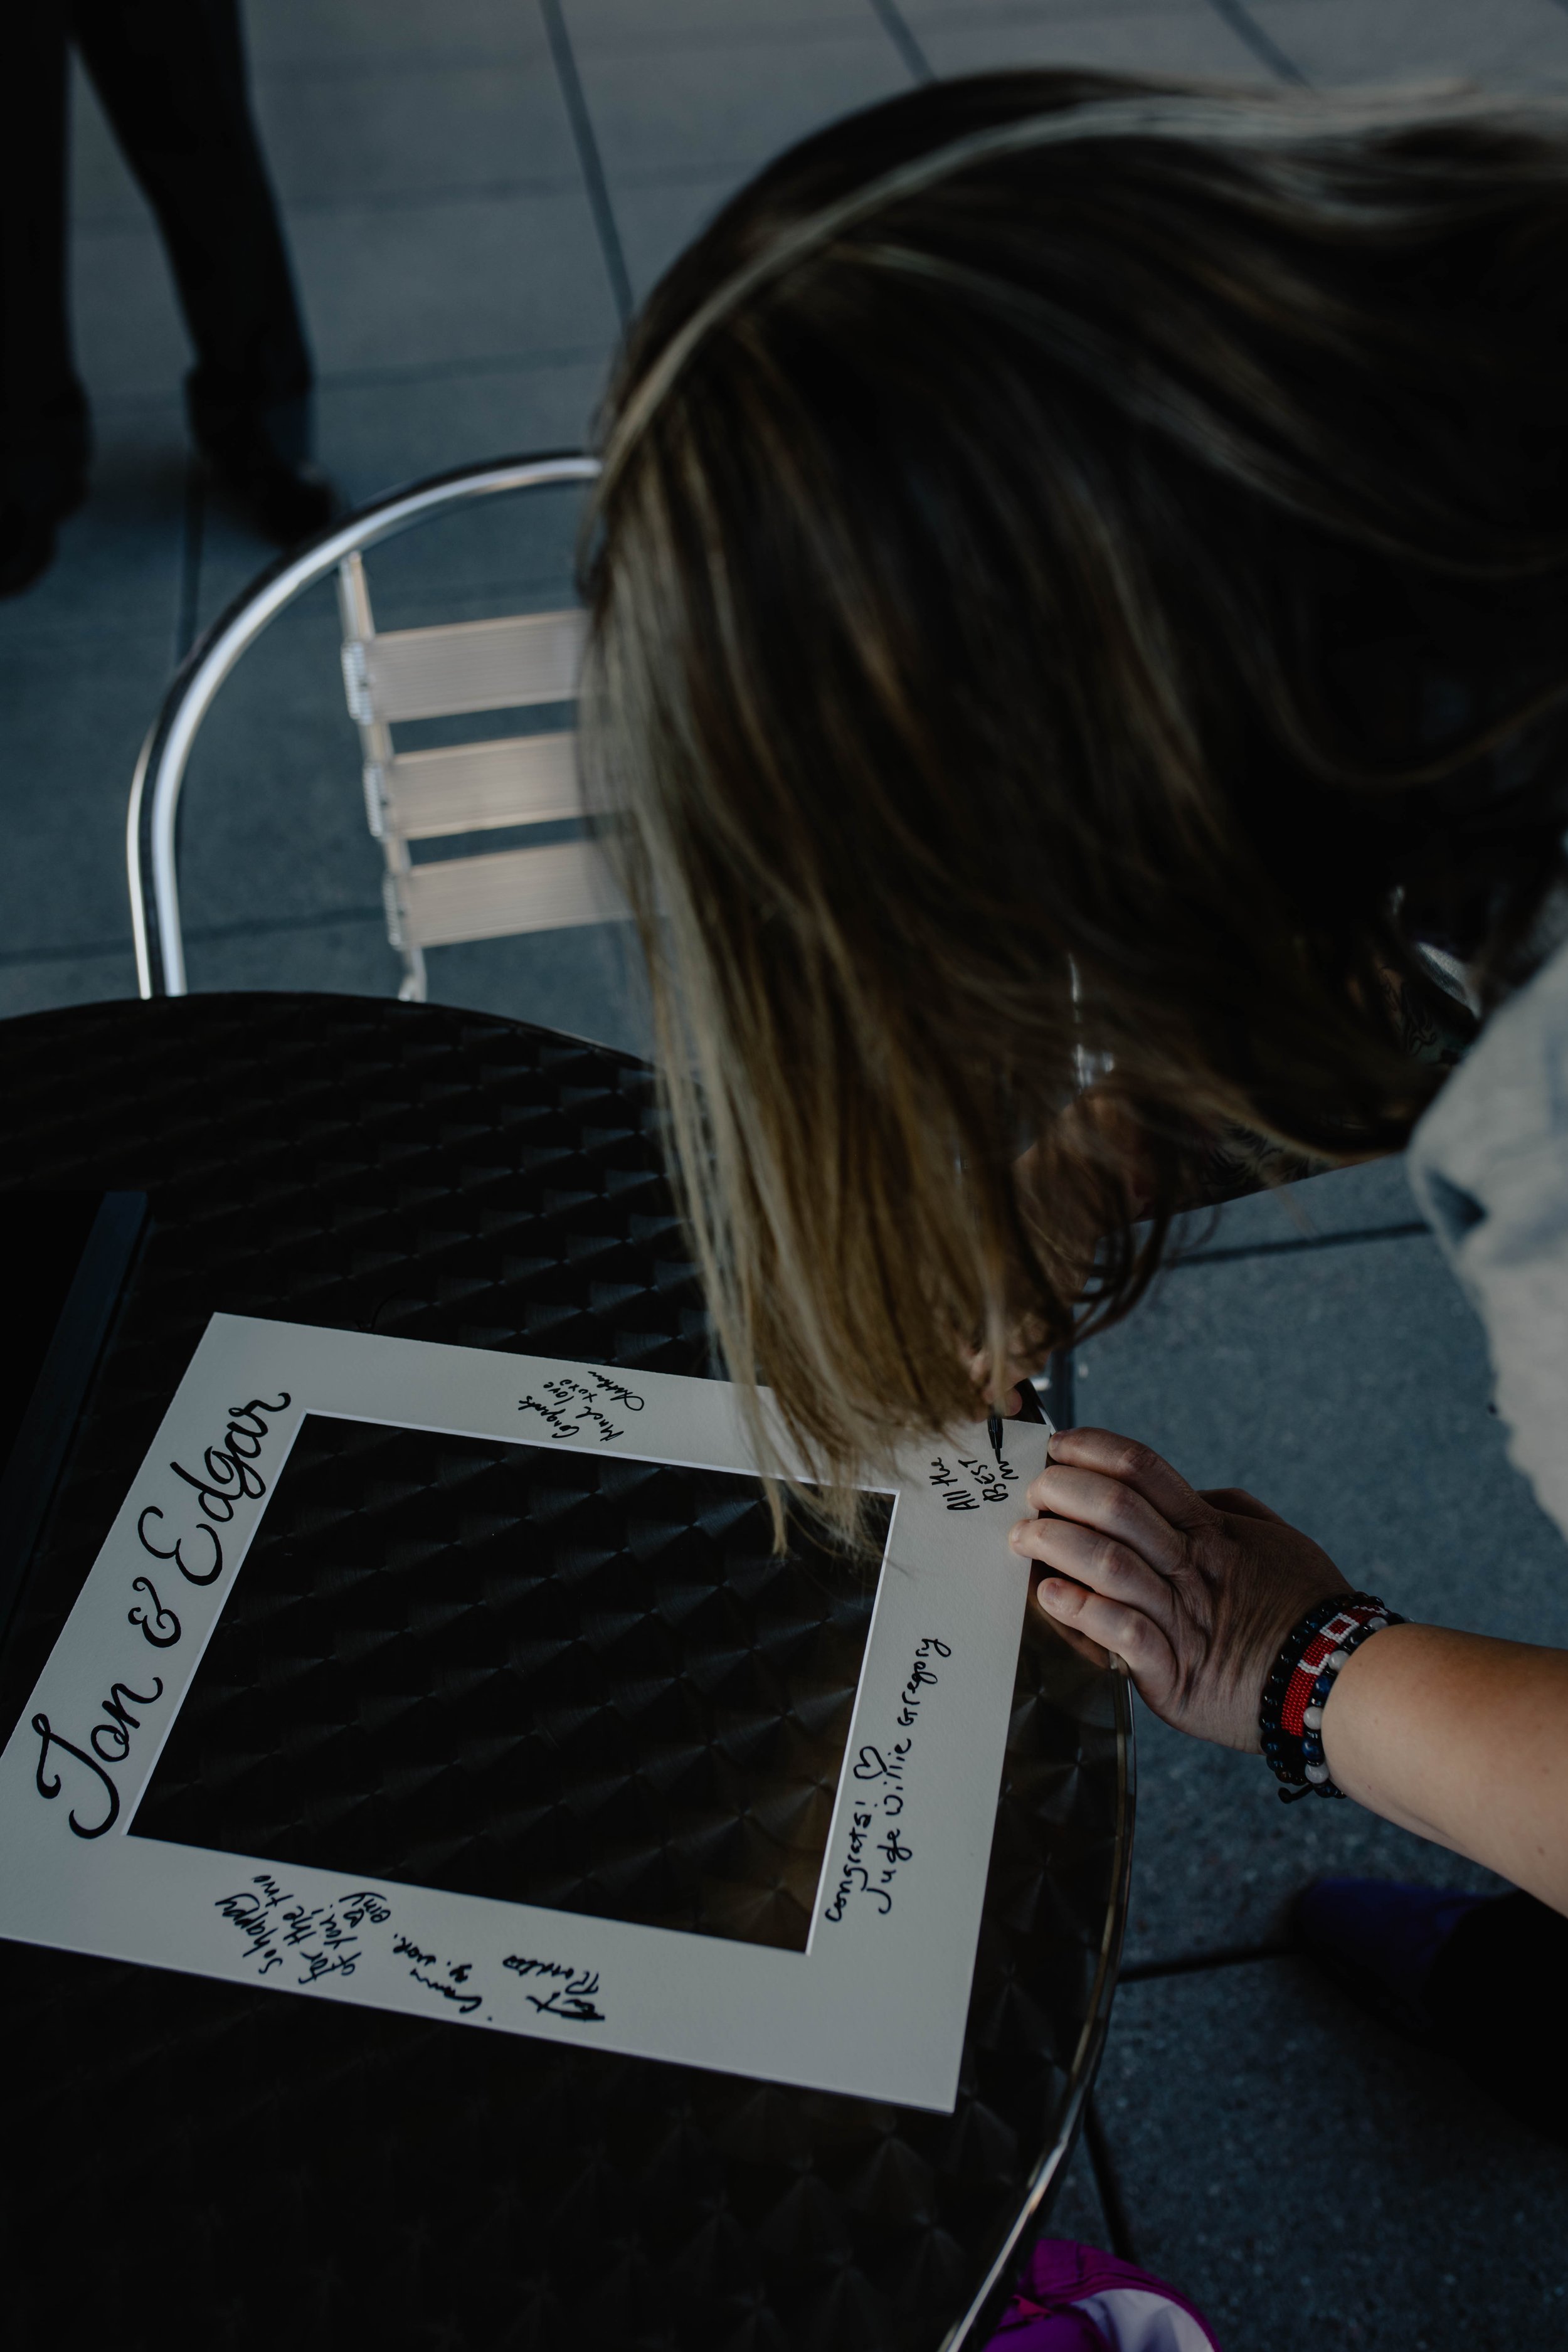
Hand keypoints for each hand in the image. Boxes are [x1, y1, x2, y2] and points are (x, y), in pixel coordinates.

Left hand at [1009, 1427, 1349, 1748]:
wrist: (1343, 1683)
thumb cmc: (1308, 1609)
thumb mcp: (1277, 1542)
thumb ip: (1231, 1511)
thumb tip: (1194, 1492)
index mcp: (1212, 1531)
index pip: (1145, 1470)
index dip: (1095, 1449)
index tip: (1059, 1445)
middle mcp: (1193, 1567)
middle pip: (1119, 1509)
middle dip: (1064, 1491)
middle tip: (1033, 1491)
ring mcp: (1183, 1619)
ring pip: (1112, 1565)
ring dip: (1058, 1545)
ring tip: (1025, 1538)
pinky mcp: (1176, 1674)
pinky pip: (1124, 1634)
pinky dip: (1082, 1613)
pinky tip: (1050, 1598)